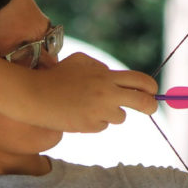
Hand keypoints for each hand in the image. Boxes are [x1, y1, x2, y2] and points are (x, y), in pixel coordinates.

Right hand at [26, 53, 157, 132]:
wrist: (35, 96)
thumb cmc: (56, 76)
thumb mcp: (80, 62)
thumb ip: (101, 68)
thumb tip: (118, 78)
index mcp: (106, 76)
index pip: (141, 81)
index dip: (151, 88)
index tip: (152, 92)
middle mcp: (107, 94)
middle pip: (142, 103)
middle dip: (150, 106)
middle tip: (150, 108)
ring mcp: (99, 111)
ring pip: (120, 117)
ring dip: (111, 113)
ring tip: (89, 106)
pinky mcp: (90, 126)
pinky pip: (102, 125)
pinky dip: (95, 122)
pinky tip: (78, 114)